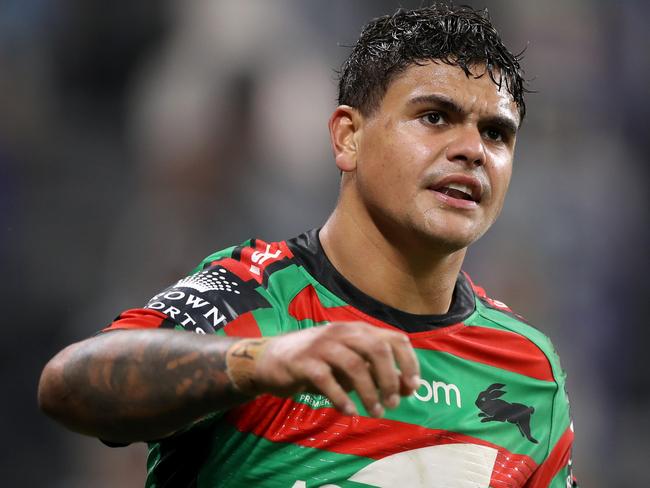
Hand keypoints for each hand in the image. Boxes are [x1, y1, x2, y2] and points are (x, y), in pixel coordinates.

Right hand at [228, 322, 419, 417]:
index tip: (412, 386)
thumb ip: (376, 372)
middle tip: (392, 403)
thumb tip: (409, 387)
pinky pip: (327, 380)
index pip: (394, 338)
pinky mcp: (303, 362)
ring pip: (354, 365)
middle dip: (390, 379)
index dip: (408, 361)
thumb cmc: (318, 362)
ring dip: (369, 392)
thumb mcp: (350, 364)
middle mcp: (342, 332)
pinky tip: (349, 411)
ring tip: (375, 412)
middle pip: (377, 349)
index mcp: (358, 330)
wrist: (272, 359)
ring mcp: (322, 345)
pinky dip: (342, 398)